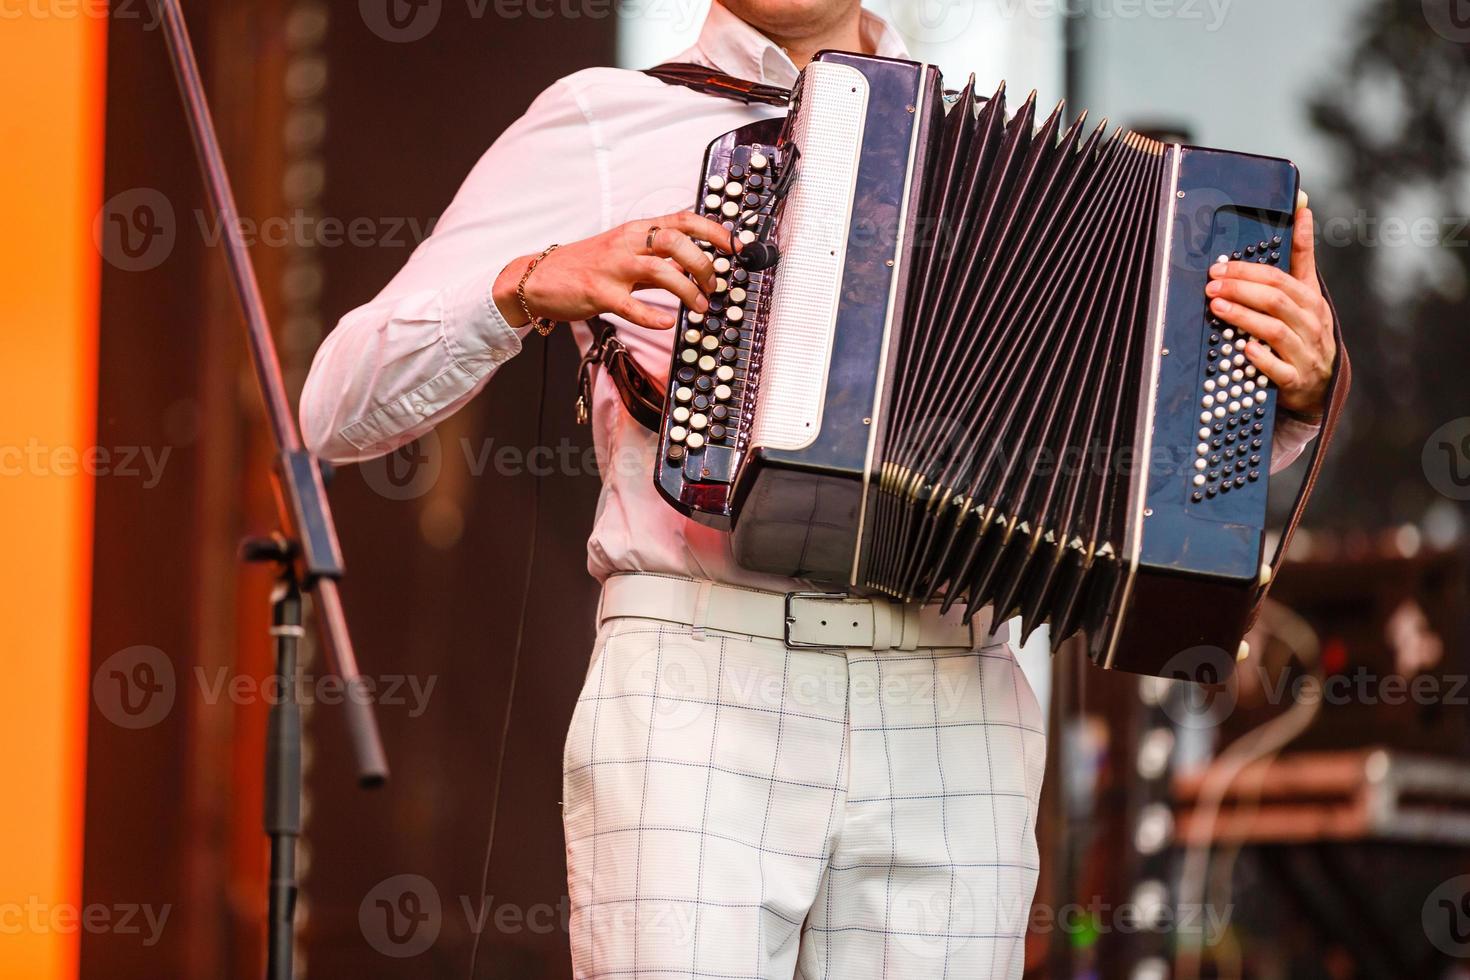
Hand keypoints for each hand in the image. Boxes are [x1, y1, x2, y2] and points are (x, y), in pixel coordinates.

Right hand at [493, 211, 738, 330]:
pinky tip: (667, 321)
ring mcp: (612, 267)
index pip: (682, 220)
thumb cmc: (586, 266)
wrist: (539, 277)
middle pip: (675, 241)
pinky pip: (631, 305)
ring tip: (699, 307)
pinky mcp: (599, 293)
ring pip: (659, 270)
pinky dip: (654, 315)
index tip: (735, 246)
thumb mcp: (625, 252)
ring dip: (687, 290)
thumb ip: (657, 257)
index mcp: (636, 231)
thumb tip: (694, 265)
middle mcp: (626, 243)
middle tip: (714, 285)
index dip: (713, 230)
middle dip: (704, 263)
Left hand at [1205, 206, 1335, 418]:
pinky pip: (1279, 369)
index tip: (1221, 265)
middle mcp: (1311, 325)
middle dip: (1240, 290)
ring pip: (1274, 331)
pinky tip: (1243, 348)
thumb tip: (1302, 211)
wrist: (1321, 384)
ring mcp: (1304, 353)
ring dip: (1243, 317)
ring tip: (1216, 307)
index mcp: (1310, 301)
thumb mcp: (1307, 294)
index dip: (1249, 271)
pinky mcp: (1295, 380)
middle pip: (1275, 300)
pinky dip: (1261, 358)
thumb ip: (1301, 256)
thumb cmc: (1306, 332)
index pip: (1280, 279)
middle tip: (1211, 285)